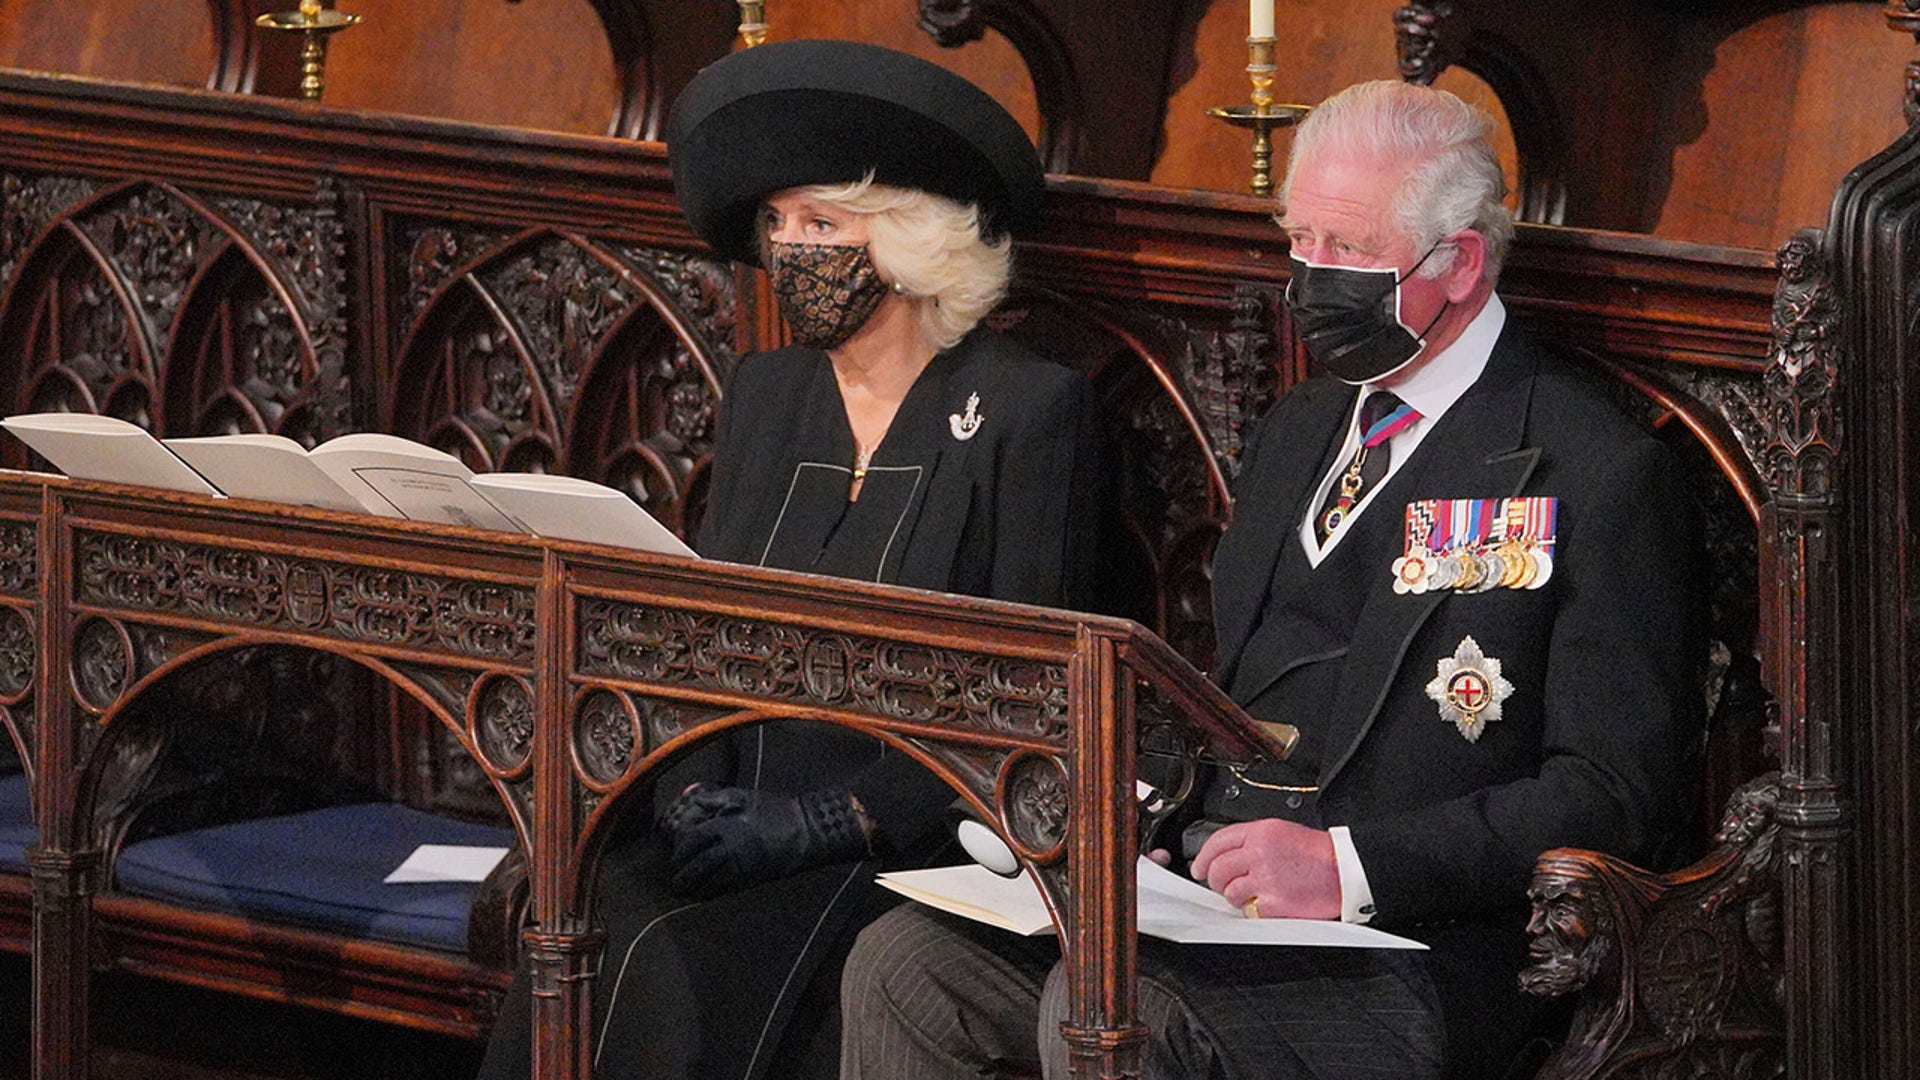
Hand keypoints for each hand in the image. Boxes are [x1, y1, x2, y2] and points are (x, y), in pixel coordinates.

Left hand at [660, 784, 870, 894]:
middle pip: (696, 864)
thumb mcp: (745, 795)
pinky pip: (725, 889)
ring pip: (708, 880)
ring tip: (684, 890)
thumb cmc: (775, 810)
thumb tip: (693, 799)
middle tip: (675, 878)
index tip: (677, 851)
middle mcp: (730, 845)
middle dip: (682, 873)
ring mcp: (740, 864)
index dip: (681, 846)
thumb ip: (717, 798)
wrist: (805, 831)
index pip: (693, 837)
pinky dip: (711, 893)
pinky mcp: (751, 878)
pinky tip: (704, 894)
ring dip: (693, 887)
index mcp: (727, 823)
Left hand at [1188, 818, 1340, 919]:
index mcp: (1261, 832)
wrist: (1344, 870)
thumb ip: (1253, 840)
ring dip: (1236, 896)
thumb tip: (1226, 854)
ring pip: (1230, 891)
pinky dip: (1255, 910)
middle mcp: (1260, 853)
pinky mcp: (1273, 903)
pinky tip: (1268, 903)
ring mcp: (1265, 879)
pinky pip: (1249, 911)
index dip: (1203, 856)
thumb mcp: (1282, 832)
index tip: (1198, 867)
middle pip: (1217, 869)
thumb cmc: (1318, 853)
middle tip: (1224, 885)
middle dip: (1216, 880)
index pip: (1218, 841)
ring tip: (1253, 893)